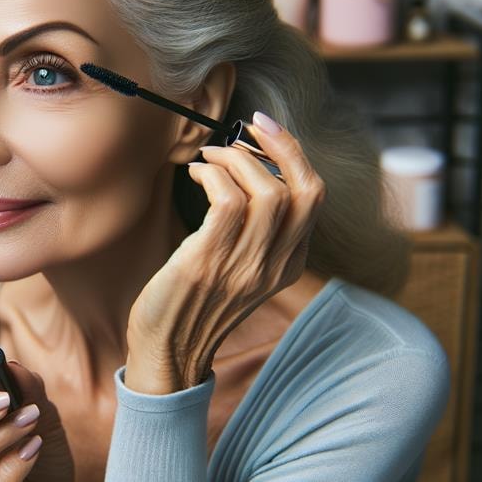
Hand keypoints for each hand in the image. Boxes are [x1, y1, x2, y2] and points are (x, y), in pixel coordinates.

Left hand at [126, 111, 325, 392]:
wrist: (168, 353)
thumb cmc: (195, 303)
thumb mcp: (242, 271)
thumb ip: (255, 233)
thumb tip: (245, 173)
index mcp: (288, 264)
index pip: (313, 198)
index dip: (294, 155)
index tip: (266, 130)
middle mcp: (274, 265)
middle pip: (303, 190)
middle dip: (279, 146)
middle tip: (244, 129)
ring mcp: (244, 266)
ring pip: (267, 192)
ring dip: (235, 159)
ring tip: (210, 156)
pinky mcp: (207, 263)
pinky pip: (226, 203)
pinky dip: (213, 176)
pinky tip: (196, 173)